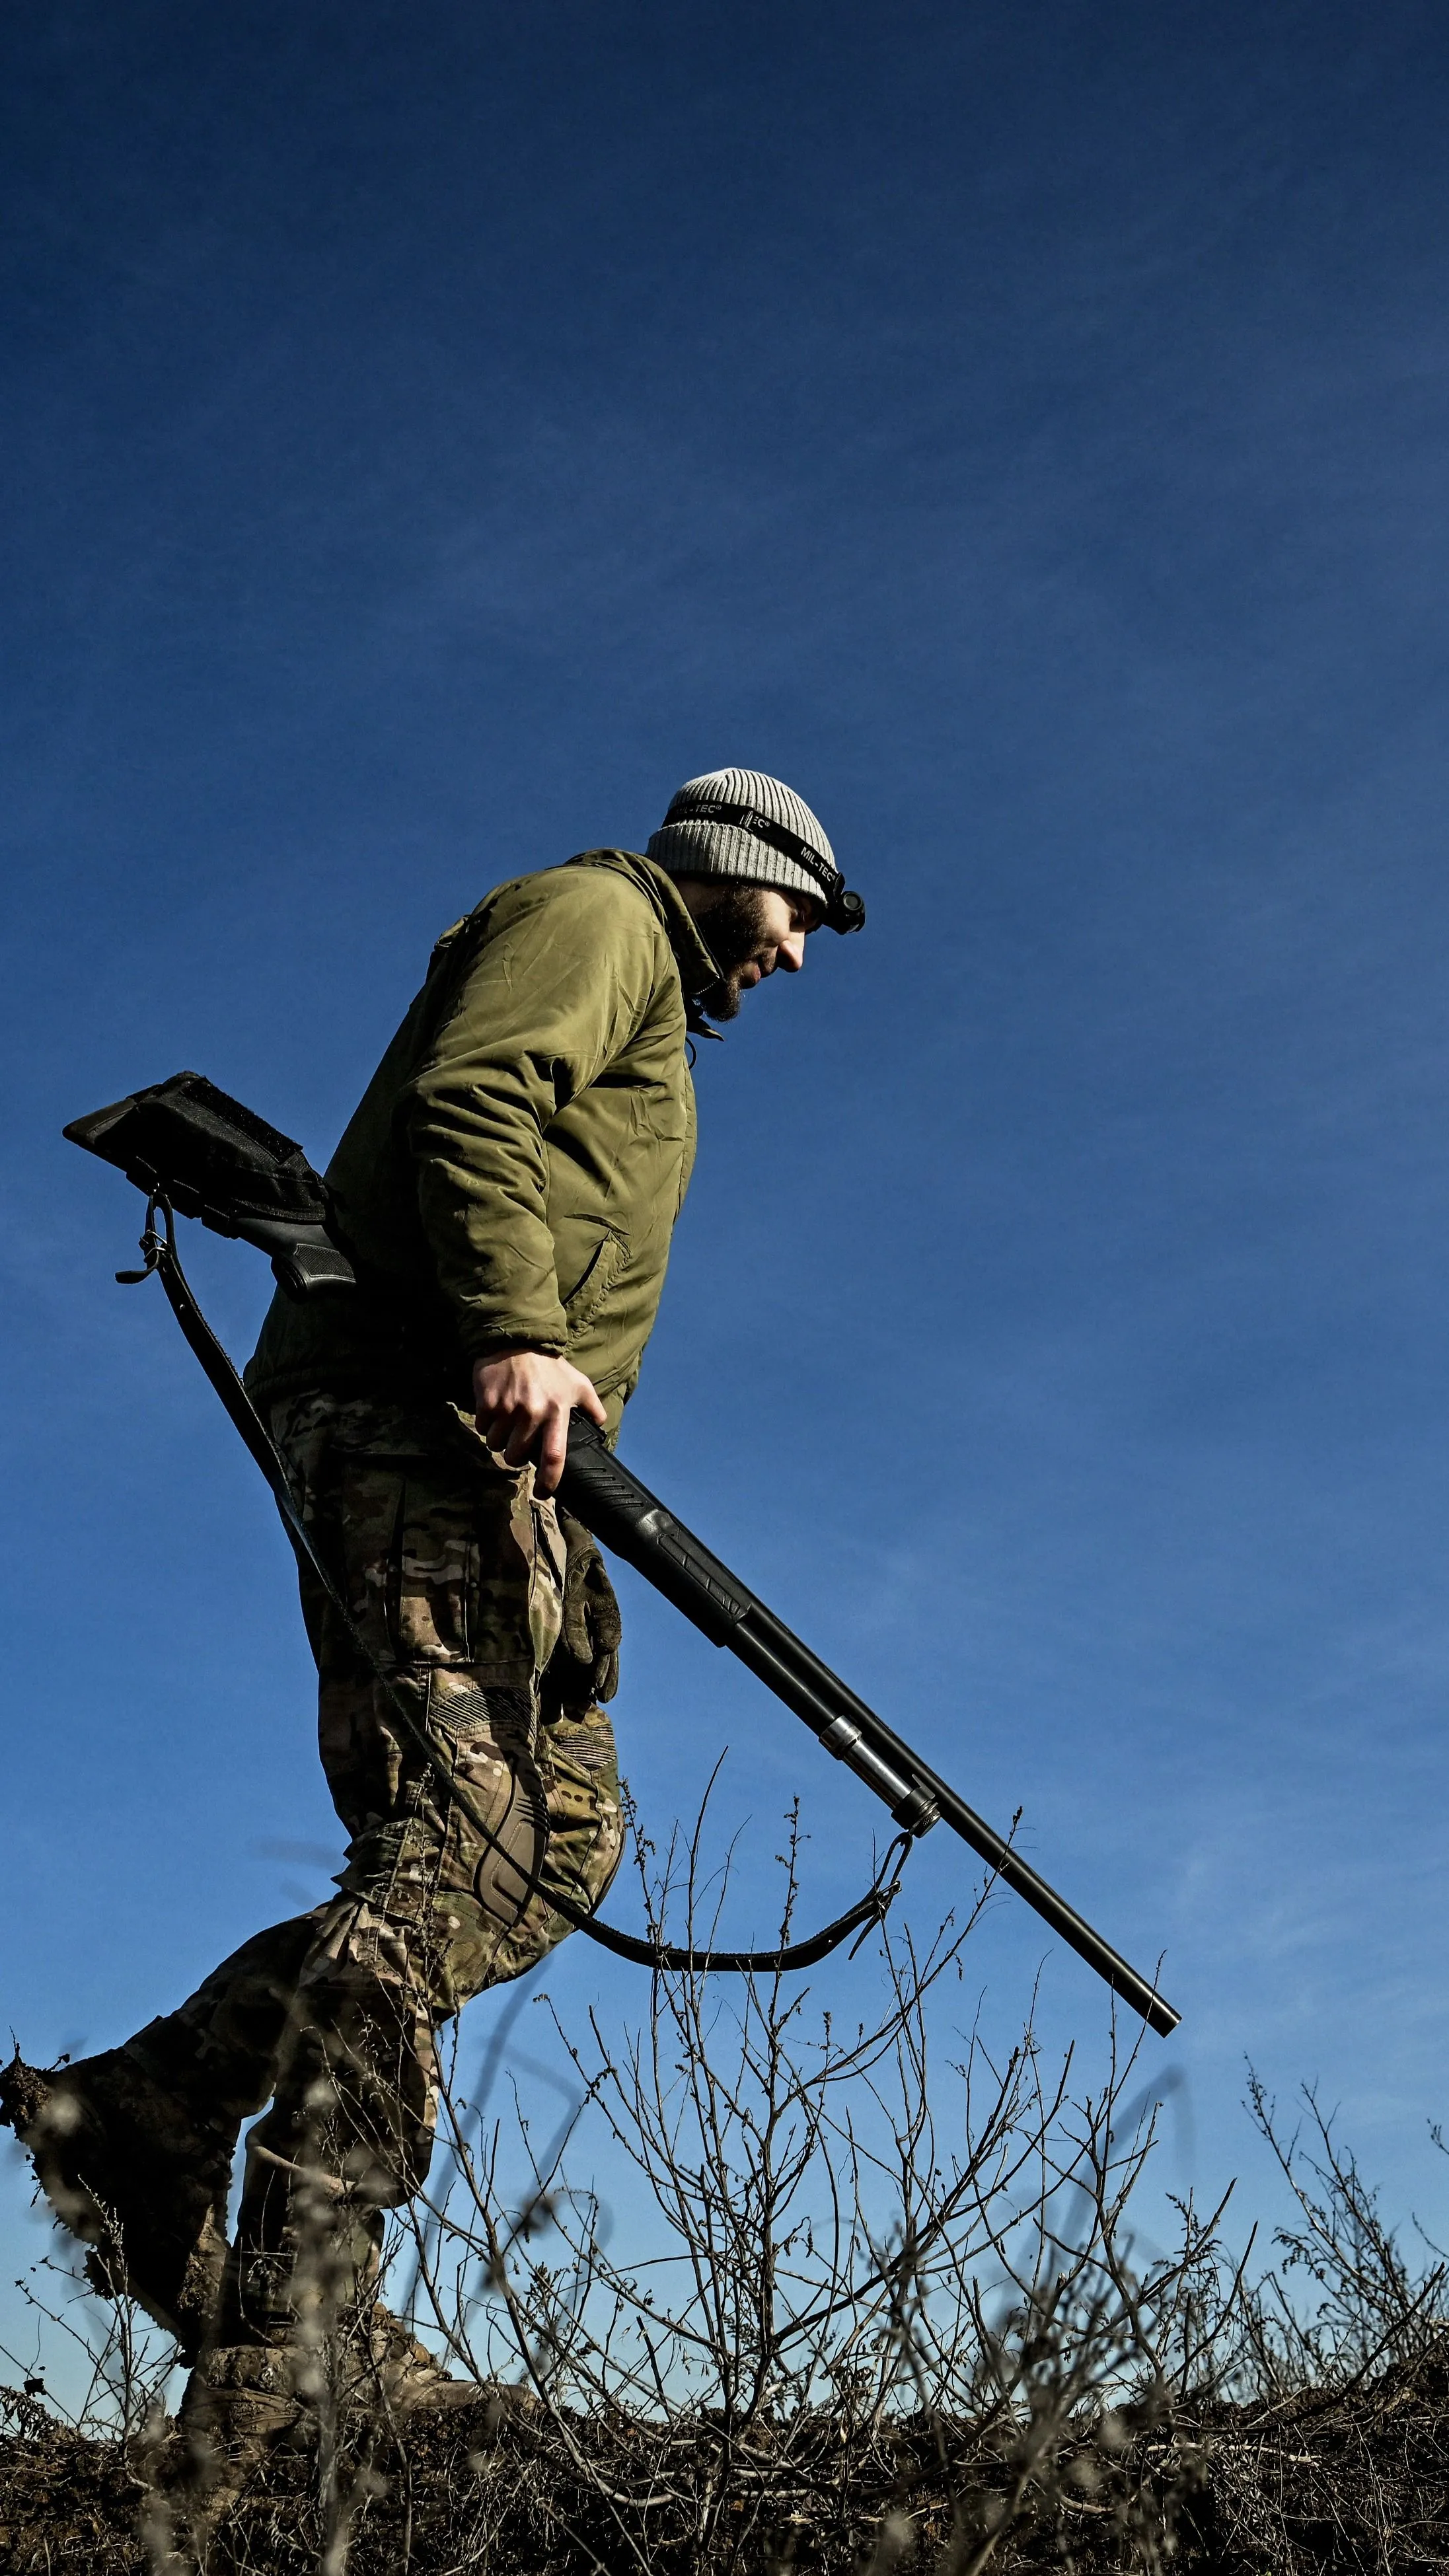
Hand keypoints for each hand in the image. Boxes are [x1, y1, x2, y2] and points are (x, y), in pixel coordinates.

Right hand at [472, 1350, 606, 1493]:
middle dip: (515, 1457)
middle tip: (517, 1445)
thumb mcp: (577, 1382)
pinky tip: (493, 1410)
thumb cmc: (549, 1365)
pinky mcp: (486, 1402)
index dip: (549, 1481)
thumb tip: (601, 1425)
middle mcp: (532, 1413)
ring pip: (496, 1445)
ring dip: (498, 1441)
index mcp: (556, 1412)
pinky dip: (485, 1424)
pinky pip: (482, 1428)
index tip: (544, 1493)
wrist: (516, 1339)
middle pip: (517, 1456)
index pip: (554, 1456)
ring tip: (505, 1425)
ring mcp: (507, 1408)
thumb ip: (592, 1405)